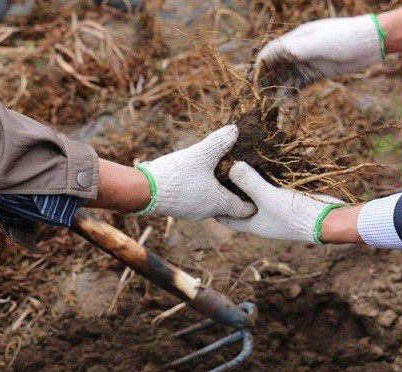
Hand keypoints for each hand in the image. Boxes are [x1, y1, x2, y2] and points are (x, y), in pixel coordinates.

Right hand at [136, 126, 255, 220]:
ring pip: (211, 204)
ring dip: (217, 192)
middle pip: (228, 207)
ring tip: (221, 176)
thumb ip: (219, 143)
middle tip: (243, 181)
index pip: (243, 209)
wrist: (143, 190)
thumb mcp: (201, 155)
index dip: (253, 201)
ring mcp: (191, 212)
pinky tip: (198, 178)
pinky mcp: (178, 208)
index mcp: (218, 203)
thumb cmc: (176, 176)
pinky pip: (196, 201)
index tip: (258, 193)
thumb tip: (235, 130)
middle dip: (235, 195)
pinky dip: (202, 192)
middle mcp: (206, 212)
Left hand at [217, 162, 343, 242]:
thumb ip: (249, 182)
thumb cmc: (294, 215)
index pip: (226, 218)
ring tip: (237, 161)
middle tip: (218, 169)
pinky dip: (265, 176)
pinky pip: (271, 186)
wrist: (328, 219)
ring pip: (256, 193)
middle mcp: (262, 217)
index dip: (214, 205)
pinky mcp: (288, 199)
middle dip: (230, 188)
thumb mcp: (268, 197)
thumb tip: (232, 165)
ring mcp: (275, 209)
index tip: (202, 188)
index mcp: (252, 224)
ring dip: (248, 180)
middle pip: (239, 202)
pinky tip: (261, 161)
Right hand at [255, 15, 383, 90]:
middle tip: (259, 97)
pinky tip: (288, 102)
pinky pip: (300, 84)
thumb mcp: (322, 42)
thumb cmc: (345, 38)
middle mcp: (299, 50)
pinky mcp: (317, 73)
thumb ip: (300, 48)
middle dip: (266, 80)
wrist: (370, 43)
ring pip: (287, 77)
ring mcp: (308, 62)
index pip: (272, 52)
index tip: (253, 81)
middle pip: (276, 66)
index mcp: (297, 38)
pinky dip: (292, 93)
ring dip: (278, 88)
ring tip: (272, 104)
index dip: (261, 65)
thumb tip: (280, 55)